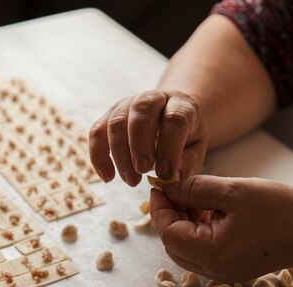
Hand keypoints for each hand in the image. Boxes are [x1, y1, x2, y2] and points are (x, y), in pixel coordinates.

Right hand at [89, 90, 206, 185]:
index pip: (174, 119)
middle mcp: (153, 98)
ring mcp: (128, 104)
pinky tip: (108, 177)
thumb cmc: (185, 139)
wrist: (171, 118)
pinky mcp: (110, 115)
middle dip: (139, 144)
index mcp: (182, 105)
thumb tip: (171, 178)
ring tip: (132, 181)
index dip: (169, 147)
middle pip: (141, 111)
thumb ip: (186, 164)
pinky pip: (97, 131)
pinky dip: (98, 155)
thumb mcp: (195, 151)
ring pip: (116, 121)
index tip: (165, 174)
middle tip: (142, 172)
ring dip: (120, 154)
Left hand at [150, 175, 292, 281]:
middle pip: (173, 246)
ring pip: (186, 252)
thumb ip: (195, 189)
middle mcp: (215, 271)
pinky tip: (209, 213)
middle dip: (168, 218)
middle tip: (174, 190)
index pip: (168, 234)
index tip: (159, 185)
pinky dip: (198, 234)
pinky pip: (203, 254)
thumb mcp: (233, 191)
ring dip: (183, 226)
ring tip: (194, 199)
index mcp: (212, 254)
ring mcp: (224, 274)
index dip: (159, 209)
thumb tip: (168, 187)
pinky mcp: (233, 269)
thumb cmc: (281, 208)